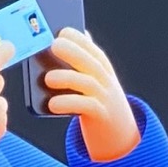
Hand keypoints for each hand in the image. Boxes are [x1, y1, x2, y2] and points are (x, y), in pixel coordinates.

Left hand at [42, 27, 140, 161]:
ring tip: (48, 78)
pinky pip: (85, 107)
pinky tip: (52, 104)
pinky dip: (69, 104)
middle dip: (73, 51)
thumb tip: (67, 39)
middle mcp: (107, 82)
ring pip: (88, 84)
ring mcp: (106, 98)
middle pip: (91, 63)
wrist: (119, 136)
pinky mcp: (101, 117)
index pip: (94, 51)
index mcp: (104, 71)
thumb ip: (84, 63)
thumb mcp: (96, 82)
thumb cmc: (99, 104)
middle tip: (54, 44)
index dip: (80, 39)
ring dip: (67, 78)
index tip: (63, 31)